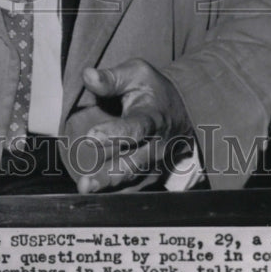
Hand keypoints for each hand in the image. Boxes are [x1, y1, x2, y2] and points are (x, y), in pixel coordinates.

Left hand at [76, 58, 193, 192]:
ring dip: (109, 186)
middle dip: (108, 174)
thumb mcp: (136, 74)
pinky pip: (134, 188)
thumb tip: (87, 75)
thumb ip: (111, 78)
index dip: (116, 133)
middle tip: (85, 183)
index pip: (136, 127)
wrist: (185, 111)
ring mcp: (155, 163)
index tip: (92, 136)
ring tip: (86, 190)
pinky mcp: (152, 174)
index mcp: (153, 117)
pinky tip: (97, 198)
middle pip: (132, 162)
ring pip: (132, 178)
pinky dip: (117, 194)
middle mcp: (156, 144)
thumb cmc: (153, 90)